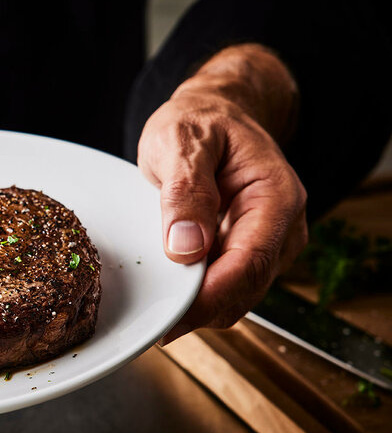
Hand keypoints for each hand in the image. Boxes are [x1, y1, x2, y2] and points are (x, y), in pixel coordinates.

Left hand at [138, 44, 307, 343]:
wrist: (213, 114)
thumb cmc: (199, 122)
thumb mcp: (182, 141)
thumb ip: (185, 192)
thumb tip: (186, 248)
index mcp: (275, 197)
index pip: (250, 262)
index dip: (212, 296)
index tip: (173, 315)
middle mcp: (282, 226)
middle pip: (246, 288)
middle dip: (201, 309)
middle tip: (151, 318)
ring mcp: (268, 243)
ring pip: (237, 296)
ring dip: (198, 305)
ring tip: (154, 303)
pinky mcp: (248, 252)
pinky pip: (226, 286)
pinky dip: (198, 294)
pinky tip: (168, 289)